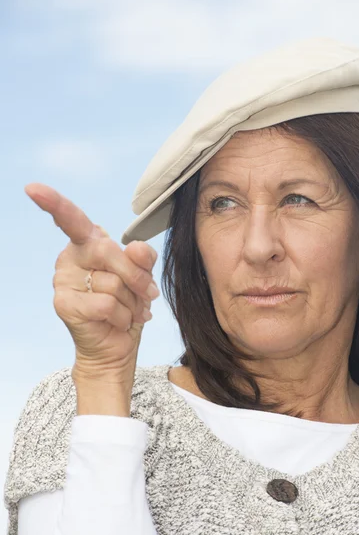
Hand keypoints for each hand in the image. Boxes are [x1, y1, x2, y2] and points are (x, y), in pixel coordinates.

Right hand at [24, 183, 159, 386]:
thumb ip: (142, 258)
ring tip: (128, 311)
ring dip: (131, 302)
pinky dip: (121, 316)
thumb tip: (136, 248)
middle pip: (108, 251)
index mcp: (87, 243)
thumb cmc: (129, 305)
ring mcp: (63, 281)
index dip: (54, 203)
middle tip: (148, 294)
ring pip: (111, 282)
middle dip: (136, 276)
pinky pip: (105, 304)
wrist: (118, 345)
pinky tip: (117, 322)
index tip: (33, 189)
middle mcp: (70, 257)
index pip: (71, 218)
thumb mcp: (142, 276)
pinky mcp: (64, 304)